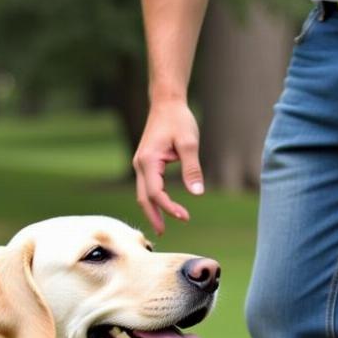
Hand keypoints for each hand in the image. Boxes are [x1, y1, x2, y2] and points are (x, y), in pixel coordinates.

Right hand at [132, 99, 203, 233]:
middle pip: (143, 198)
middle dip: (153, 216)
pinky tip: (162, 208)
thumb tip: (197, 194)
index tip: (184, 217)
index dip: (168, 207)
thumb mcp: (189, 143)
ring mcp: (141, 164)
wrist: (166, 103)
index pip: (155, 192)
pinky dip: (153, 200)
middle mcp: (140, 164)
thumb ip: (192, 169)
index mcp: (148, 160)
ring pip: (143, 193)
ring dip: (152, 210)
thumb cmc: (178, 120)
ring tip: (162, 227)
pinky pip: (147, 186)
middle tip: (163, 234)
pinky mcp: (145, 163)